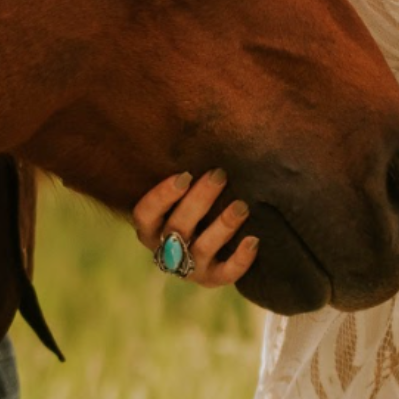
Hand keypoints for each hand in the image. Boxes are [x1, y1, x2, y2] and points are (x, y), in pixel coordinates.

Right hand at [131, 168, 257, 288]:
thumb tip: (193, 119)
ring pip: (201, 250)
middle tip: (220, 175)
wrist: (212, 242)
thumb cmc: (194, 202)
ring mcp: (188, 268)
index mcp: (149, 228)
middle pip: (176, 227)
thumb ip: (184, 172)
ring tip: (242, 206)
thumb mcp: (182, 189)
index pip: (145, 214)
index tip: (185, 175)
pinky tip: (254, 240)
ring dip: (221, 227)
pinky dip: (239, 260)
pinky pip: (224, 275)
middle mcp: (165, 250)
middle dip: (199, 201)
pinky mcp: (211, 279)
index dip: (162, 197)